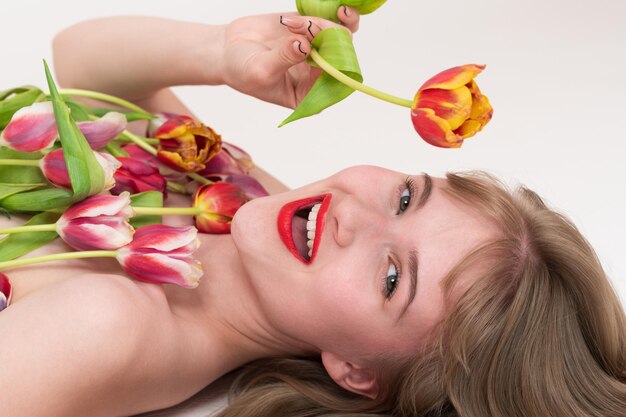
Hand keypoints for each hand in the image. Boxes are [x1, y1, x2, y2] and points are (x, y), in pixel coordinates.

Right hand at [220, 7, 359, 108]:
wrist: (226, 49)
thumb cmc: (240, 71)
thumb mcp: (261, 70)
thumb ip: (285, 59)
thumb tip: (305, 44)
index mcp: (309, 93)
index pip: (335, 82)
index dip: (336, 65)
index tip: (323, 51)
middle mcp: (317, 73)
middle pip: (341, 56)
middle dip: (329, 39)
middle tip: (307, 28)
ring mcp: (315, 50)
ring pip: (339, 36)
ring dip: (323, 24)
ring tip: (291, 23)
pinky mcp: (310, 29)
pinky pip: (329, 20)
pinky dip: (323, 14)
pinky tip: (304, 16)